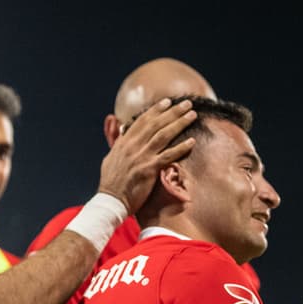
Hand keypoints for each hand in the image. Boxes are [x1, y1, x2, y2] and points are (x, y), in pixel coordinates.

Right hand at [97, 98, 196, 213]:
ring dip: (179, 123)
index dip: (156, 110)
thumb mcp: (111, 157)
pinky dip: (181, 148)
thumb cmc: (112, 183)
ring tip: (192, 115)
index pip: (142, 121)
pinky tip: (192, 141)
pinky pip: (168, 156)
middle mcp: (132, 146)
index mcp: (124, 142)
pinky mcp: (148, 170)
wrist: (110, 201)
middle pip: (156, 124)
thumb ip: (117, 140)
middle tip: (187, 103)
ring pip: (163, 135)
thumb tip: (121, 127)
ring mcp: (141, 157)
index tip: (167, 101)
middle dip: (172, 112)